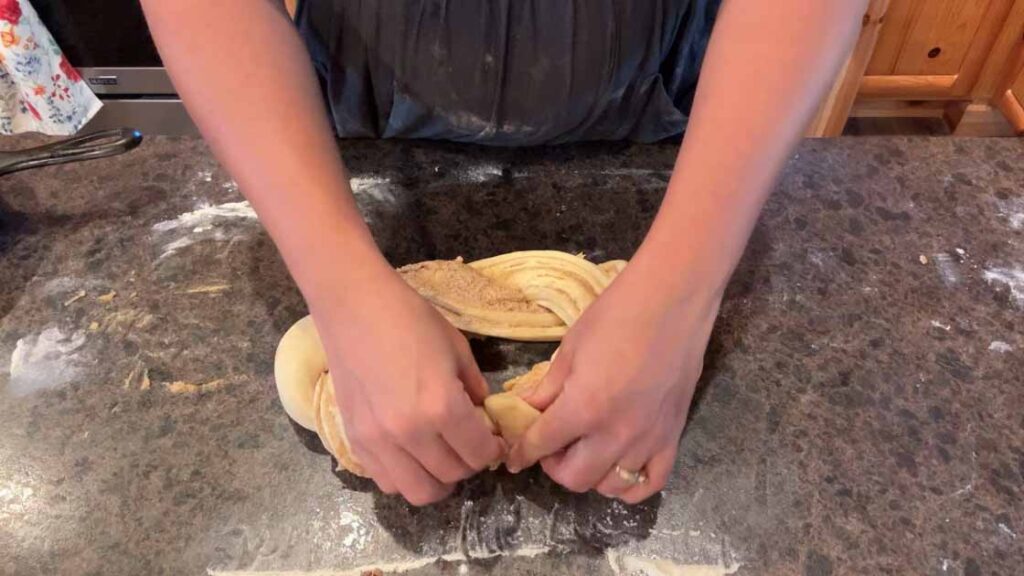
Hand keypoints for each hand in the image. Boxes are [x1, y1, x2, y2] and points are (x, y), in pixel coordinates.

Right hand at [311, 268, 503, 505]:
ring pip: (418, 491)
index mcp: (442, 407)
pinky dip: (406, 476)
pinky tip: (412, 454)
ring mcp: (378, 441)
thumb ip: (474, 388)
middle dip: (469, 464)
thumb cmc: (410, 318)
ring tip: (441, 456)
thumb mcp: (457, 349)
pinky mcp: (355, 440)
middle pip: (452, 476)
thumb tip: (483, 416)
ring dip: (437, 479)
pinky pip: (386, 481)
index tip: (493, 441)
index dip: (493, 450)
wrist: (354, 305)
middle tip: (469, 445)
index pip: (479, 454)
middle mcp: (410, 433)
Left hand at [506, 259, 719, 502]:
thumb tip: (522, 412)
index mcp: (584, 408)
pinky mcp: (673, 436)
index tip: (513, 457)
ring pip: (609, 486)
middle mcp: (616, 433)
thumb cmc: (617, 314)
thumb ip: (546, 389)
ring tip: (585, 450)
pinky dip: (630, 485)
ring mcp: (648, 439)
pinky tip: (618, 464)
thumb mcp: (570, 349)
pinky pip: (650, 483)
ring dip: (590, 474)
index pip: (540, 446)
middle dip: (554, 466)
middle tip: (552, 445)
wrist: (673, 299)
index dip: (520, 454)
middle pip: (574, 478)